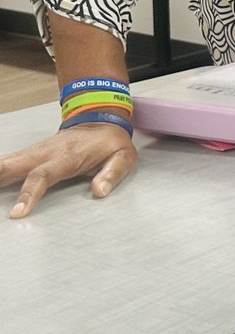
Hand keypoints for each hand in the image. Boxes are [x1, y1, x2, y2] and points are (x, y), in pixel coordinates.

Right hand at [2, 124, 137, 218]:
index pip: (42, 176)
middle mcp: (43, 153)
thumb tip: (99, 192)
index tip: (17, 212)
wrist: (100, 120)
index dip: (28, 193)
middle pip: (10, 166)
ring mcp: (33, 152)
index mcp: (66, 157)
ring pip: (2, 163)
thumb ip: (111, 174)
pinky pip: (3, 163)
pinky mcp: (27, 154)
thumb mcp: (123, 157)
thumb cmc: (110, 142)